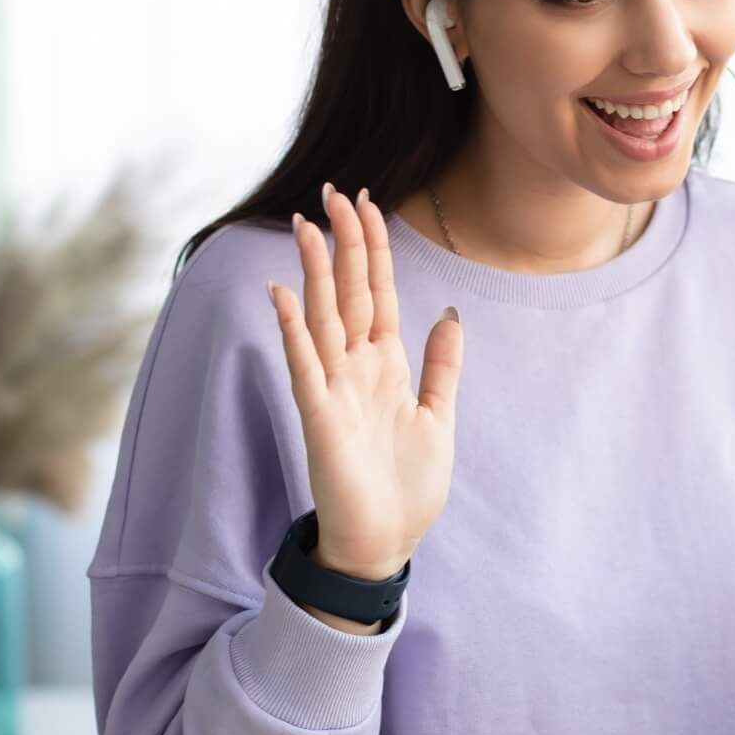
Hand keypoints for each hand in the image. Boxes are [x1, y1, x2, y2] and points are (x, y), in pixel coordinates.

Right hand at [265, 182, 463, 581]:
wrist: (384, 543)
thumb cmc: (405, 487)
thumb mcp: (439, 416)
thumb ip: (441, 365)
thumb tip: (450, 313)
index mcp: (385, 366)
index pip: (376, 293)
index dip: (373, 248)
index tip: (367, 202)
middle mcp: (355, 369)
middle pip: (348, 292)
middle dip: (344, 242)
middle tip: (334, 191)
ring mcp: (334, 390)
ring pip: (323, 317)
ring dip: (316, 271)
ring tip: (307, 224)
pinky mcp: (320, 418)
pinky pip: (304, 366)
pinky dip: (294, 330)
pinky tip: (283, 293)